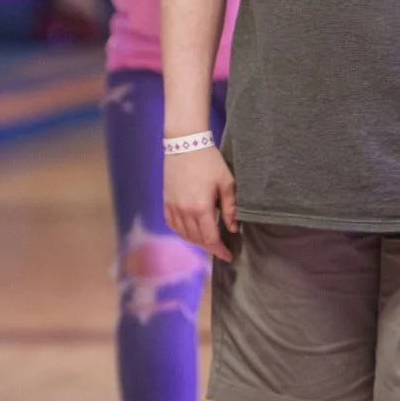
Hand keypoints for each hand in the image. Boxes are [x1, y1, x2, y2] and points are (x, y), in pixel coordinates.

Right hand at [163, 147, 238, 262]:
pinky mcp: (166, 202)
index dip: (220, 250)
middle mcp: (184, 212)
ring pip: (184, 235)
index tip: (228, 256)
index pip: (210, 239)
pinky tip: (190, 232)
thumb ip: (230, 208)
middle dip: (210, 248)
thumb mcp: (226, 183)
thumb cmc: (208, 161)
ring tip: (208, 241)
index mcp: (201, 208)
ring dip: (197, 242)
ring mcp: (173, 207)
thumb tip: (233, 228)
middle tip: (221, 249)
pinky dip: (182, 233)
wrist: (185, 144)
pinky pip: (173, 225)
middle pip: (197, 240)